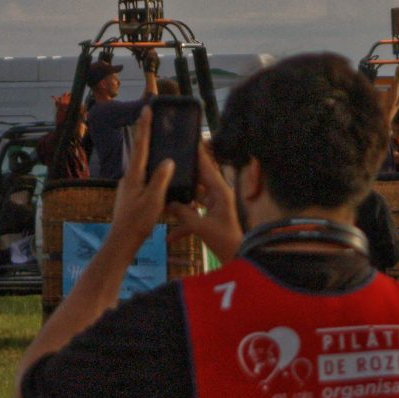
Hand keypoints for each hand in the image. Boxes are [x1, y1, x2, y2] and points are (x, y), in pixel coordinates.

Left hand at [107, 108, 173, 246]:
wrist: (121, 241)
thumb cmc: (138, 221)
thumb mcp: (153, 200)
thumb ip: (161, 179)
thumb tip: (168, 160)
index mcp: (134, 175)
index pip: (140, 145)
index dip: (144, 126)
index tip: (146, 108)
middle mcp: (129, 177)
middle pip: (138, 150)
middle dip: (144, 133)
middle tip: (148, 116)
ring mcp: (128, 185)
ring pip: (140, 163)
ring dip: (147, 149)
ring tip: (155, 138)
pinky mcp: (130, 194)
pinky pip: (142, 174)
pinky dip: (149, 166)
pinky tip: (156, 170)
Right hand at [167, 140, 246, 259]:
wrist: (236, 257)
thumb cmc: (223, 240)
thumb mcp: (201, 227)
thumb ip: (183, 214)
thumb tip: (168, 203)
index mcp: (220, 191)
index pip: (207, 167)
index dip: (198, 154)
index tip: (189, 139)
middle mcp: (218, 195)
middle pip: (198, 180)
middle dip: (184, 176)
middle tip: (168, 164)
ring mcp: (214, 206)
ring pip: (194, 197)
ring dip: (180, 202)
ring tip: (163, 197)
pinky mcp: (210, 217)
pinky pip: (195, 215)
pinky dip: (183, 225)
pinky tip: (169, 238)